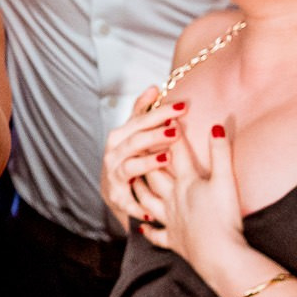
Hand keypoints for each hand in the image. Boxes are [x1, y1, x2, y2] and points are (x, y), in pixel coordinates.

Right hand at [100, 86, 186, 225]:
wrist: (115, 190)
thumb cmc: (128, 156)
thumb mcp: (133, 133)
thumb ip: (142, 111)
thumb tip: (155, 87)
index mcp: (120, 136)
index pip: (140, 119)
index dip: (160, 112)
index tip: (182, 106)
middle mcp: (114, 153)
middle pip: (135, 141)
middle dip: (155, 135)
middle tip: (176, 130)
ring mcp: (114, 175)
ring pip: (130, 166)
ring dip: (147, 162)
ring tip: (166, 158)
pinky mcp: (117, 197)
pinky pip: (128, 201)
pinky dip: (137, 205)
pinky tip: (151, 209)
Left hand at [133, 120, 252, 285]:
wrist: (218, 255)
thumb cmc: (223, 217)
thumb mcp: (226, 181)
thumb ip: (221, 153)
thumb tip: (216, 126)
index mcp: (186, 183)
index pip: (177, 153)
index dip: (172, 134)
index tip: (166, 118)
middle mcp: (172, 199)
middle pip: (155, 175)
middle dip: (147, 158)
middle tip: (139, 145)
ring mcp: (170, 220)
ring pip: (147, 201)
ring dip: (140, 190)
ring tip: (133, 180)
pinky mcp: (174, 240)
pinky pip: (157, 235)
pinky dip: (148, 230)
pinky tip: (142, 227)